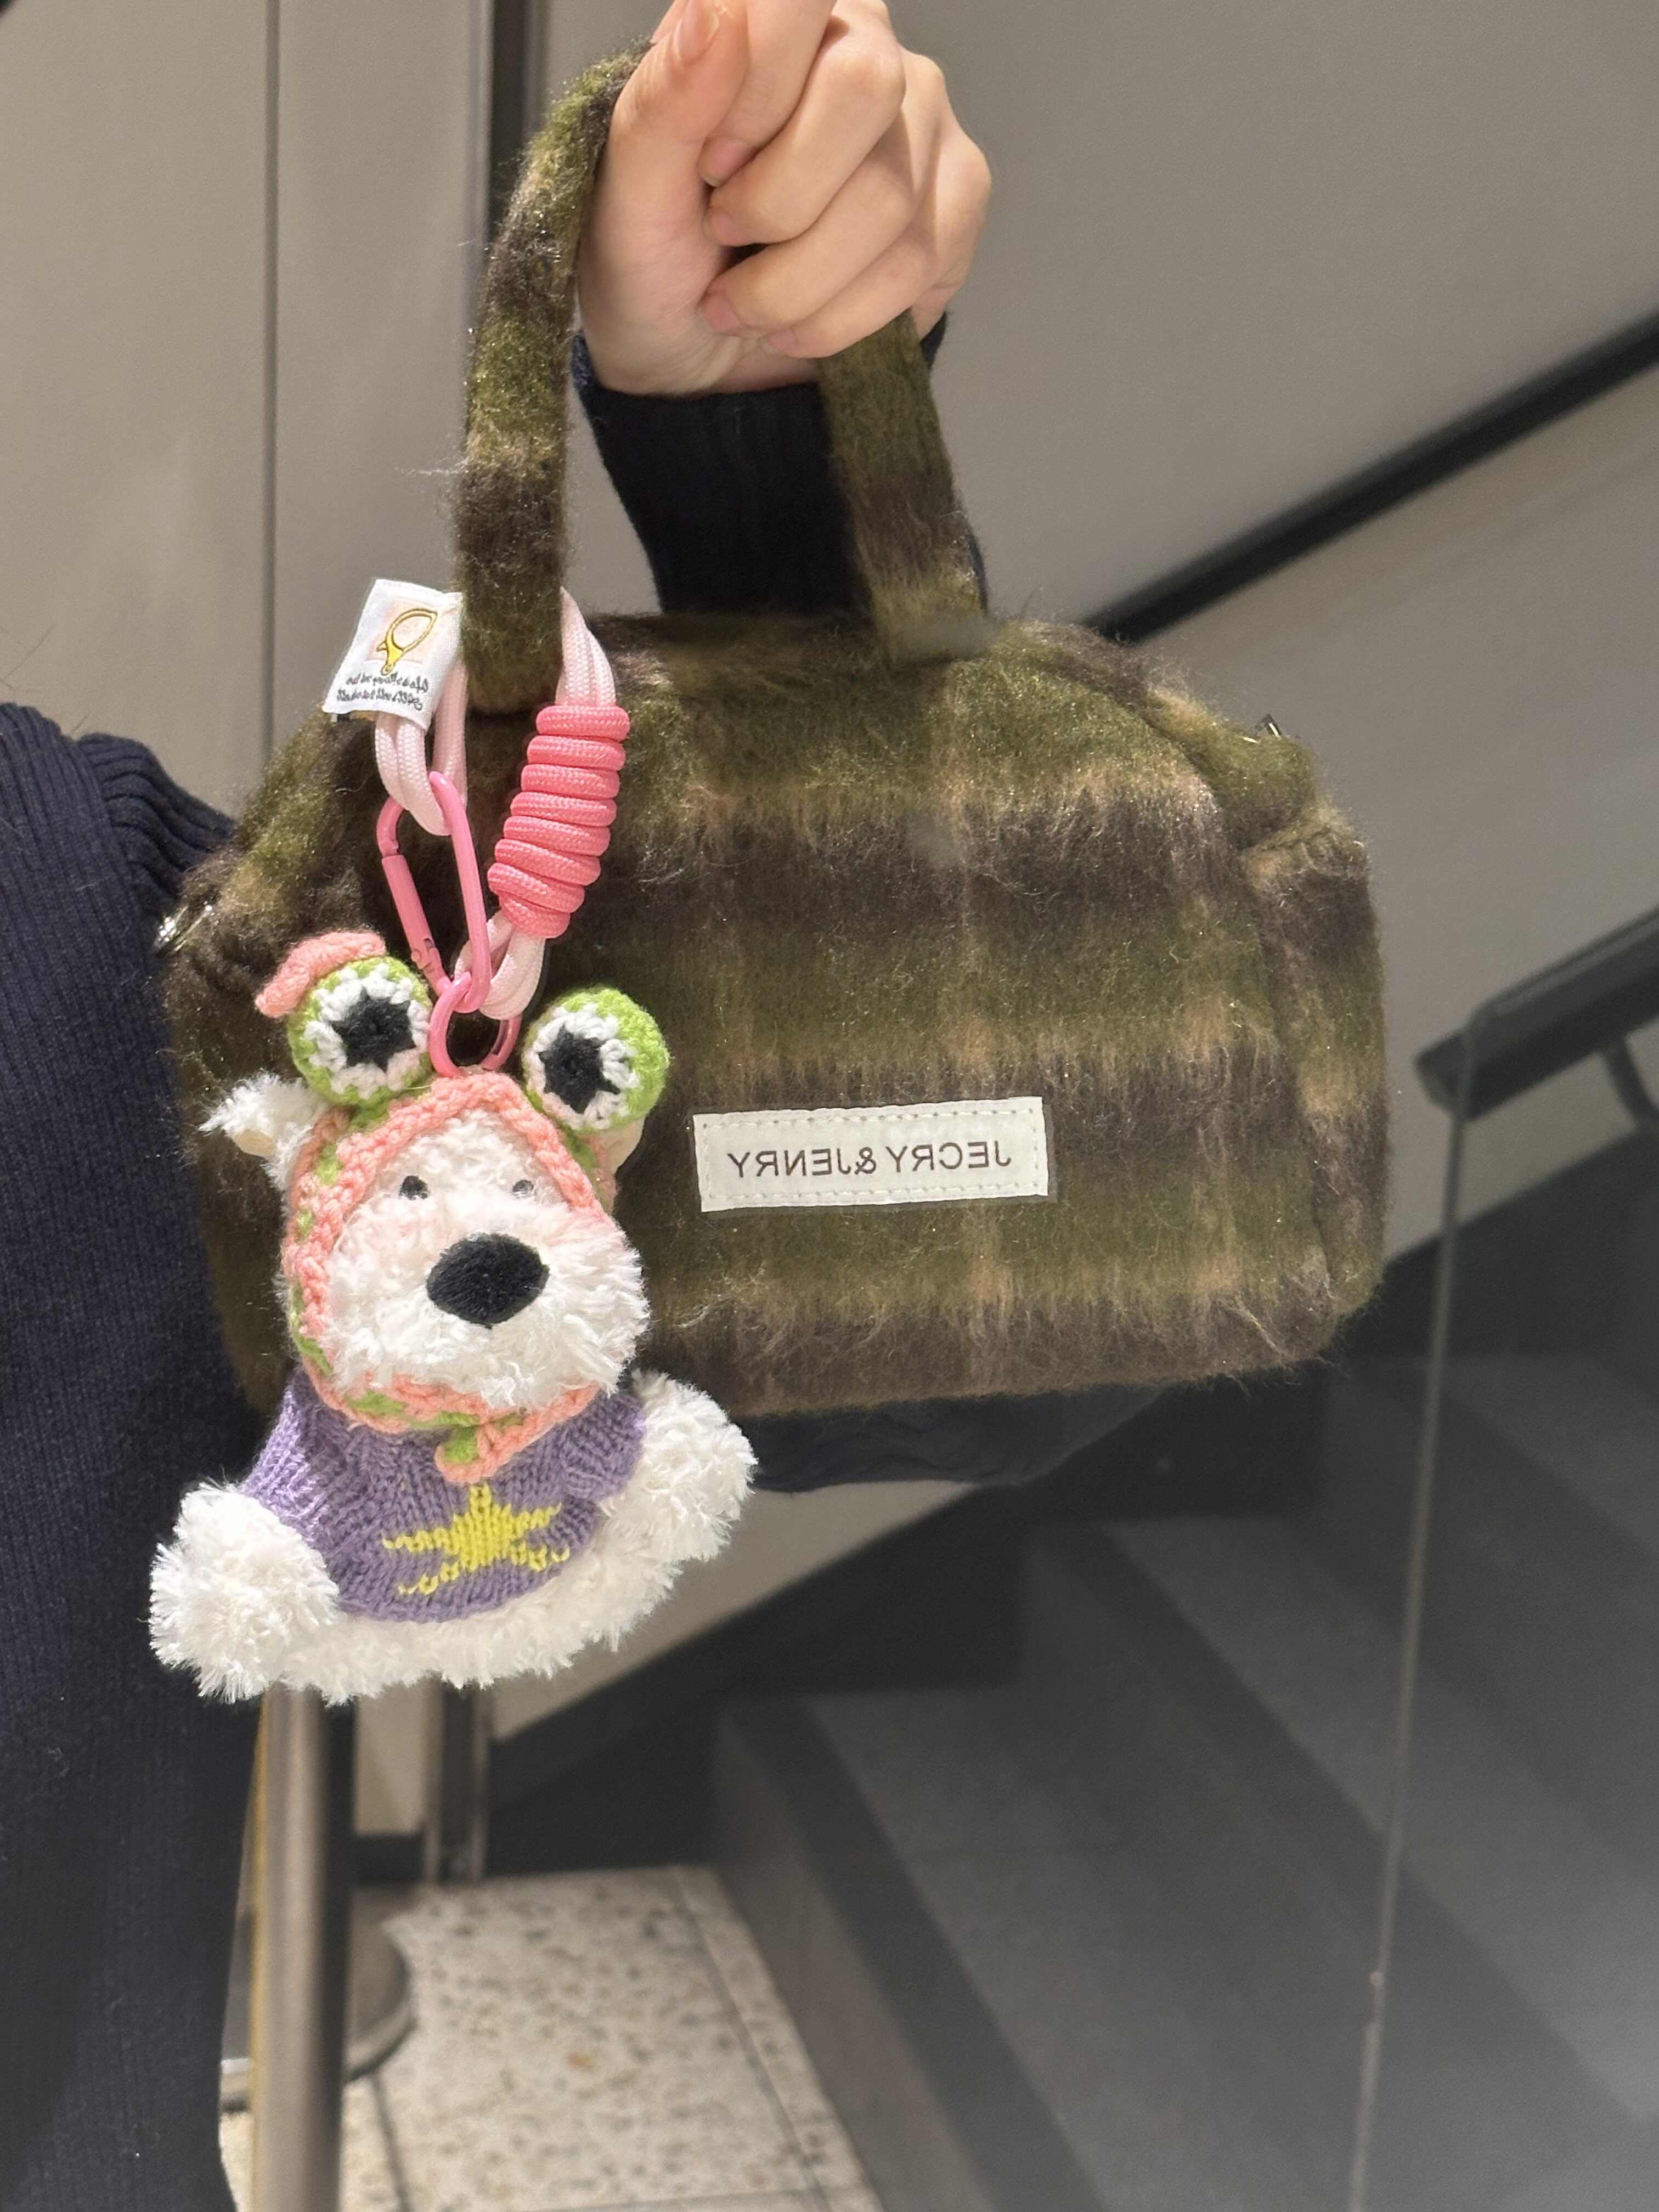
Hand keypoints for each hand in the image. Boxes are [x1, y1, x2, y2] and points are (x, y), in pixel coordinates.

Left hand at [577, 0, 990, 394]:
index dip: (758, 88)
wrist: (692, 359)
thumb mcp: (629, 187)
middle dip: (778, 199)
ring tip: (743, 303)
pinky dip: (838, 318)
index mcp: (779, 20)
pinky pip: (918, 264)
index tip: (711, 163)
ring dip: (796, 282)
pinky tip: (796, 324)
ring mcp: (923, 129)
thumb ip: (665, 99)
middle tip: (724, 233)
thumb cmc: (655, 258)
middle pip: (864, 88)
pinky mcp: (955, 210)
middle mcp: (866, 50)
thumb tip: (716, 15)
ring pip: (890, 197)